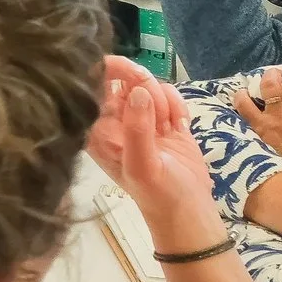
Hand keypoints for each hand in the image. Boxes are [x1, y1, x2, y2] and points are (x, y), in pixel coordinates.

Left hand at [88, 58, 222, 237]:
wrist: (188, 210)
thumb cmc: (158, 193)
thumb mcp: (143, 166)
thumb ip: (138, 129)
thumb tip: (139, 92)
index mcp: (97, 130)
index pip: (93, 86)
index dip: (111, 71)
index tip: (135, 73)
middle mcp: (114, 120)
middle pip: (123, 78)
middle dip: (145, 87)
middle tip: (160, 116)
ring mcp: (140, 118)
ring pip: (149, 84)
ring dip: (164, 101)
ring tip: (168, 129)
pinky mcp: (164, 119)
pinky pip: (169, 94)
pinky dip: (178, 106)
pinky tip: (180, 127)